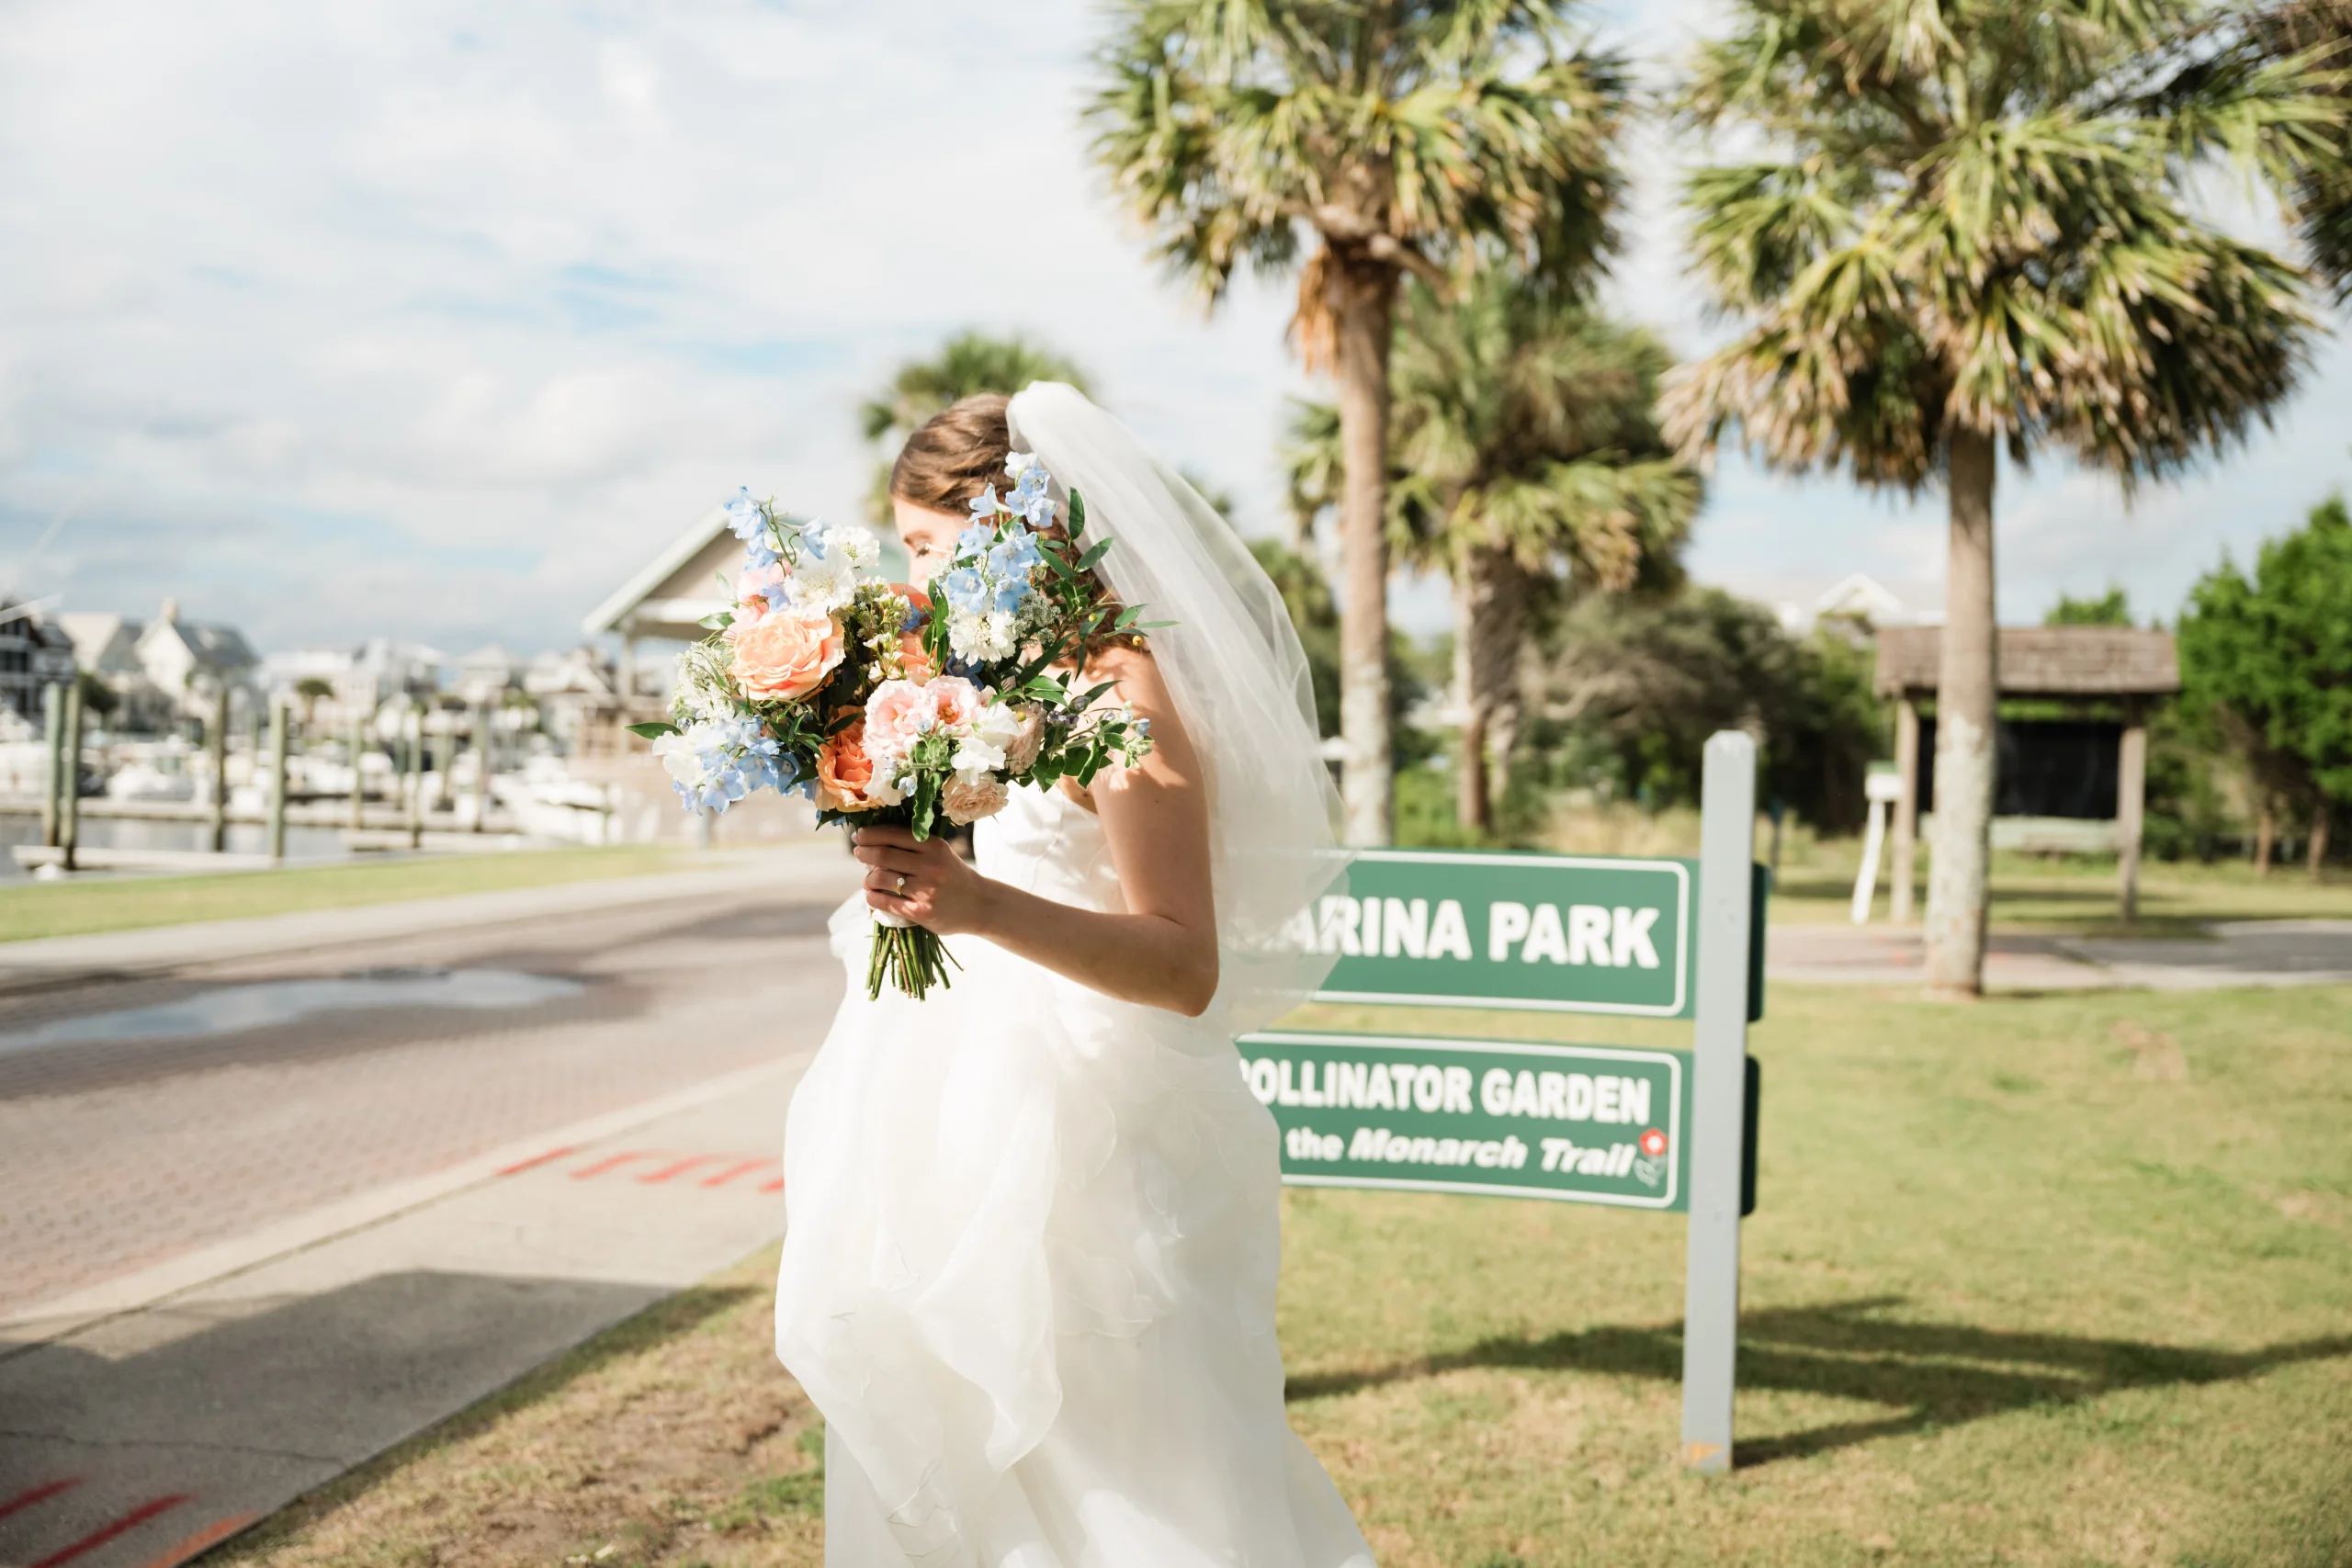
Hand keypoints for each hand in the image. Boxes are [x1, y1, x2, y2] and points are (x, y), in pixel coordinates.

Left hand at [852, 825, 992, 934]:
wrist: (979, 904)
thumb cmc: (953, 875)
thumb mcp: (940, 853)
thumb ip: (913, 846)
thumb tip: (872, 841)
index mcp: (934, 846)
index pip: (893, 834)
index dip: (871, 834)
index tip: (859, 836)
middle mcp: (931, 866)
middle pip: (883, 855)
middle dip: (864, 852)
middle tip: (858, 853)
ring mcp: (925, 890)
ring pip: (880, 878)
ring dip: (868, 878)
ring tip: (869, 879)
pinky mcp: (920, 912)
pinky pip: (885, 902)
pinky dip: (872, 897)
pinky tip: (872, 894)